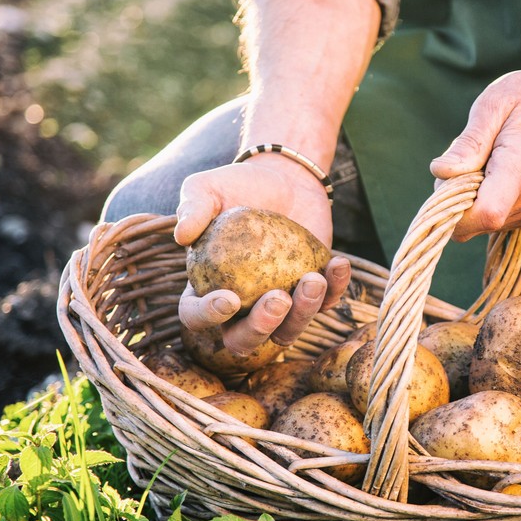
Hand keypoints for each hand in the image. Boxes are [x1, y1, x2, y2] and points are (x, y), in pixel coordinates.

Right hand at [173, 156, 350, 354]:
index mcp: (205, 288)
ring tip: (313, 279)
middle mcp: (241, 308)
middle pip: (244, 340)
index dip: (208, 316)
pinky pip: (326, 303)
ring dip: (303, 314)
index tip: (229, 298)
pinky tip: (338, 264)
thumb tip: (182, 235)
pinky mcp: (313, 295)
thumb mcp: (207, 188)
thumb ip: (192, 207)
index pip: (196, 315)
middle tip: (278, 298)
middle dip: (261, 329)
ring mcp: (279, 305)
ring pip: (288, 331)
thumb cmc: (239, 185)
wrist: (285, 180)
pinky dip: (335, 289)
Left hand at [429, 64, 520, 241]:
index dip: (454, 209)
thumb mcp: (493, 105)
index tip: (446, 182)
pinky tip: (499, 173)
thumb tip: (440, 173)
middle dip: (457, 199)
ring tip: (488, 162)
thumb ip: (468, 143)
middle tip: (468, 160)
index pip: (485, 214)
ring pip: (483, 224)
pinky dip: (488, 201)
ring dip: (473, 199)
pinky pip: (497, 221)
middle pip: (476, 222)